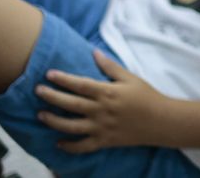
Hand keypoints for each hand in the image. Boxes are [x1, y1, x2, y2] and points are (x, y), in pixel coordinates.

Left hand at [35, 50, 167, 151]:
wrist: (161, 121)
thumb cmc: (147, 96)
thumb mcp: (130, 78)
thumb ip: (110, 67)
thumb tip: (94, 52)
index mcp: (108, 92)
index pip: (80, 84)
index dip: (63, 79)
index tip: (49, 74)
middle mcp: (102, 110)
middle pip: (71, 104)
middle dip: (52, 97)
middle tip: (37, 91)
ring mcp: (102, 128)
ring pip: (71, 126)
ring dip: (53, 121)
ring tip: (40, 115)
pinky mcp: (104, 141)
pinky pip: (83, 146)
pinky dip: (69, 146)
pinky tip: (58, 143)